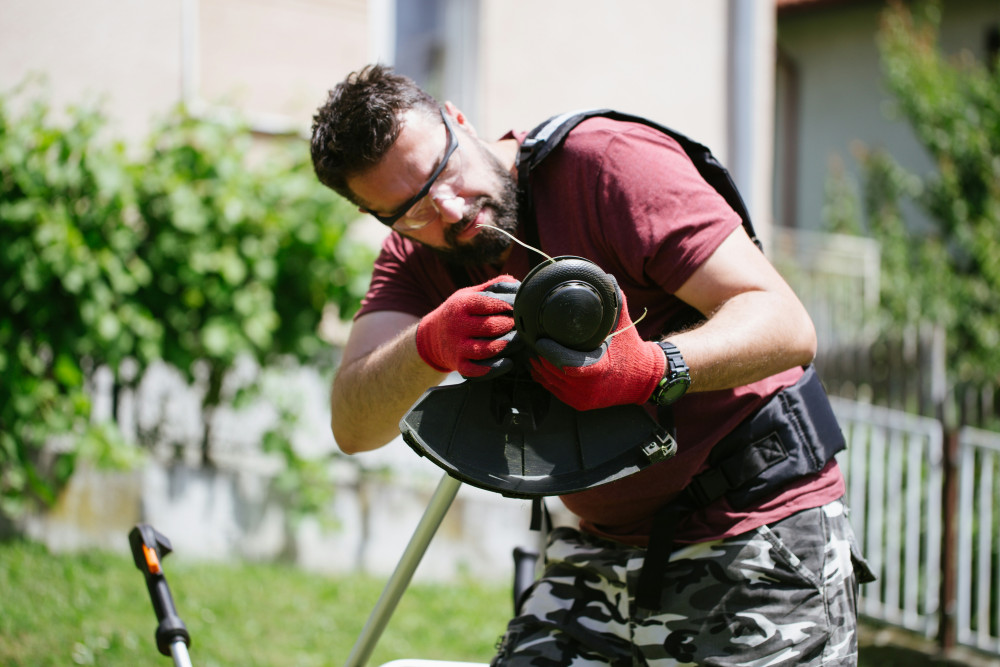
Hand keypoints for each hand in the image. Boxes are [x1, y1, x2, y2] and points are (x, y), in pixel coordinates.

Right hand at [415, 275, 521, 378]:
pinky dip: (495, 368)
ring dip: (507, 345)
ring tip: (519, 340)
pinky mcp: (459, 365)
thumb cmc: (458, 312)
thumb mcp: (469, 294)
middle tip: (521, 324)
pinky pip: (477, 370)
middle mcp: (457, 326)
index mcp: (461, 305)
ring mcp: (457, 347)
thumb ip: (492, 287)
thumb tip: (517, 283)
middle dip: (510, 325)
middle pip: (490, 327)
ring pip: (486, 349)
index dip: (506, 304)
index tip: (518, 306)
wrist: (431, 336)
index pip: (486, 303)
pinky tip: (509, 362)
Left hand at [528, 294, 664, 409]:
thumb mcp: (624, 325)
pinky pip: (555, 391)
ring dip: (539, 367)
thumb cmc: (631, 350)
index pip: (565, 363)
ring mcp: (582, 398)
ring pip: (550, 382)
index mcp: (598, 368)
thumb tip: (606, 278)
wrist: (644, 380)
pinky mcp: (579, 404)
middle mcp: (588, 387)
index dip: (549, 352)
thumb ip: (615, 301)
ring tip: (532, 351)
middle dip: (540, 356)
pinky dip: (545, 378)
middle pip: (553, 372)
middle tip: (531, 341)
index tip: (539, 340)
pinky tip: (538, 366)